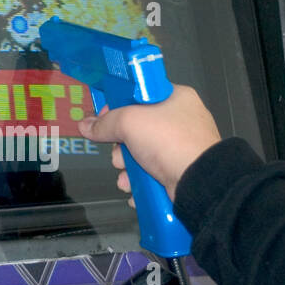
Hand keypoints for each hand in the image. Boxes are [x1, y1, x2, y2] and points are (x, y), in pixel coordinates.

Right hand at [77, 85, 221, 202]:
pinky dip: (139, 182)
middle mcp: (181, 121)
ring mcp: (181, 148)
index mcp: (175, 98)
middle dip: (121, 145)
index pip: (139, 96)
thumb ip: (105, 123)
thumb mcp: (130, 122)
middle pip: (138, 129)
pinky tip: (134, 188)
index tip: (103, 119)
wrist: (197, 181)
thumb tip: (86, 125)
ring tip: (126, 176)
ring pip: (142, 154)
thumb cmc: (171, 142)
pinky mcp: (179, 172)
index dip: (118, 107)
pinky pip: (151, 174)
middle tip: (118, 153)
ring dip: (127, 167)